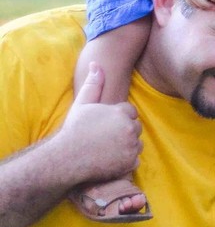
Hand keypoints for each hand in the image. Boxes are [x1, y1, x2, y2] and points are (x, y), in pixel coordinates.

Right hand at [56, 64, 141, 184]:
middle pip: (135, 127)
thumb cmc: (74, 130)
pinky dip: (125, 161)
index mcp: (120, 112)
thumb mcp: (82, 104)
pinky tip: (110, 159)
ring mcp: (131, 146)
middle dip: (124, 130)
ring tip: (106, 148)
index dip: (117, 118)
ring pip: (137, 143)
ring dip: (127, 145)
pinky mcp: (130, 162)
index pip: (130, 112)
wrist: (66, 158)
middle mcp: (129, 128)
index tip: (103, 125)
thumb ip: (93, 84)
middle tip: (104, 138)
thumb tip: (96, 64)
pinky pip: (135, 159)